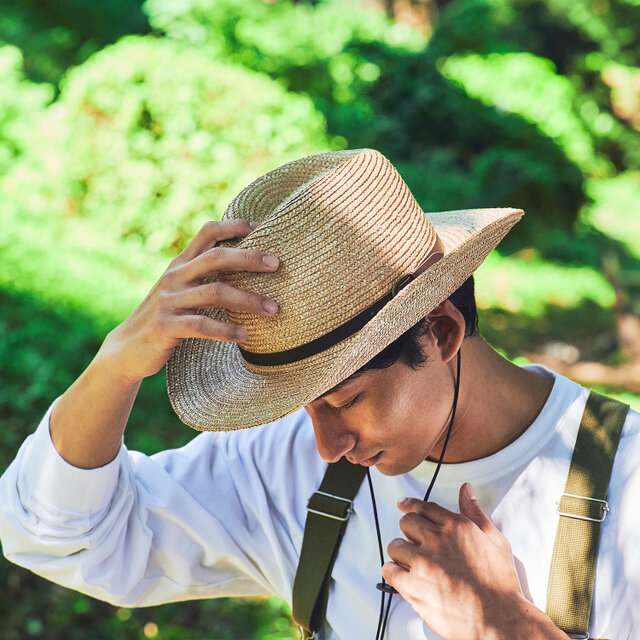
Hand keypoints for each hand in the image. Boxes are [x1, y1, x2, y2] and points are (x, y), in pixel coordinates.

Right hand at [96, 219, 279, 384]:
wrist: (128, 349)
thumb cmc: (167, 317)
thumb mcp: (181, 289)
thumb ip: (204, 273)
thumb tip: (247, 261)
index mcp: (181, 263)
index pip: (208, 232)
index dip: (235, 226)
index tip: (263, 227)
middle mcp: (175, 277)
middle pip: (216, 257)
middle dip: (249, 258)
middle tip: (278, 264)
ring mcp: (169, 301)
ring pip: (215, 293)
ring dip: (248, 300)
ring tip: (273, 309)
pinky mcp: (166, 326)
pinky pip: (201, 325)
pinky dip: (226, 330)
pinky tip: (245, 335)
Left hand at [382, 483, 546, 639]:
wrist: (501, 620)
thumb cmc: (501, 582)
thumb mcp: (495, 540)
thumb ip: (475, 512)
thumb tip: (466, 489)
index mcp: (456, 526)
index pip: (423, 507)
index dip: (410, 505)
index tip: (403, 505)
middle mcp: (437, 539)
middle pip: (406, 522)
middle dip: (409, 531)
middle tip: (415, 543)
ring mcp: (423, 563)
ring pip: (395, 546)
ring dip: (401, 552)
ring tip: (411, 562)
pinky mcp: (413, 586)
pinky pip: (389, 570)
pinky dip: (393, 572)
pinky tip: (402, 576)